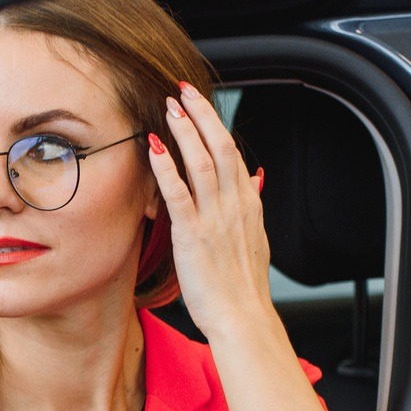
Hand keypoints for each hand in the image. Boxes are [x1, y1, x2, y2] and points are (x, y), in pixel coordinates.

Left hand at [145, 80, 271, 341]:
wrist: (244, 319)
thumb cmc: (243, 287)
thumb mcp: (257, 241)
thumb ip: (252, 207)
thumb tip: (256, 181)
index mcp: (248, 205)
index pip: (232, 153)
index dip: (215, 124)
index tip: (199, 104)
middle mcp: (234, 205)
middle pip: (220, 146)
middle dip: (201, 115)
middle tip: (182, 91)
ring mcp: (215, 219)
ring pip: (202, 162)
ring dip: (184, 131)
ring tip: (168, 108)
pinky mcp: (193, 236)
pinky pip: (179, 194)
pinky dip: (166, 168)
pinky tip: (154, 149)